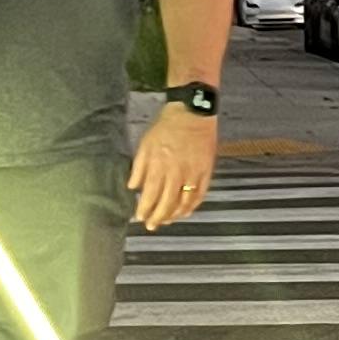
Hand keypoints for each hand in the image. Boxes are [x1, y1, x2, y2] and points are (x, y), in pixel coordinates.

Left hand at [128, 102, 217, 233]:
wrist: (192, 113)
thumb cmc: (165, 127)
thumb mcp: (145, 144)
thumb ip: (139, 168)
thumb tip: (132, 188)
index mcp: (159, 165)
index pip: (151, 194)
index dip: (145, 209)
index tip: (140, 217)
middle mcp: (177, 172)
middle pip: (167, 203)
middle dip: (158, 217)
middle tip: (152, 226)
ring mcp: (193, 173)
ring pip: (184, 202)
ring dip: (175, 215)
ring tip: (167, 221)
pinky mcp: (206, 171)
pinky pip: (200, 195)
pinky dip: (192, 207)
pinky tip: (185, 212)